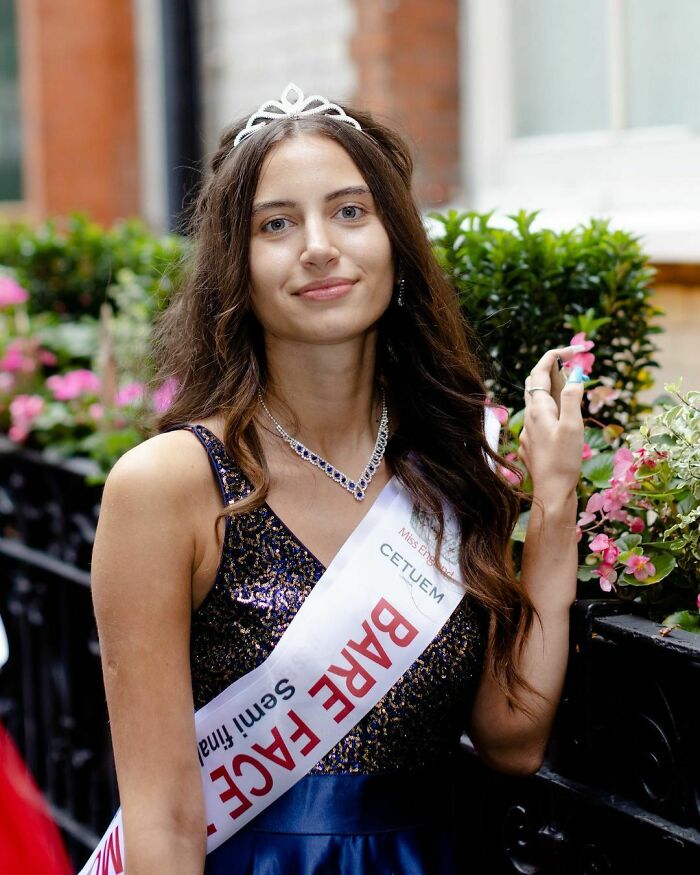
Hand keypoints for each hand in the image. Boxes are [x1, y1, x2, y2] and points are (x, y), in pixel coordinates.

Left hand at [519, 346, 584, 504]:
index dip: (555, 355)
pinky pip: (538, 419)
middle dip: (553, 370)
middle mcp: (528, 417)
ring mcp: (527, 431)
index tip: (575, 350)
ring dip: (552, 390)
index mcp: (538, 409)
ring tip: (572, 390)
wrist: (551, 493)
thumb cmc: (564, 461)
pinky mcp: (531, 444)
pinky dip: (551, 410)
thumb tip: (575, 374)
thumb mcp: (573, 426)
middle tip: (575, 367)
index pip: (540, 371)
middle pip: (535, 383)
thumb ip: (572, 398)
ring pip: (536, 402)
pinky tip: (563, 420)